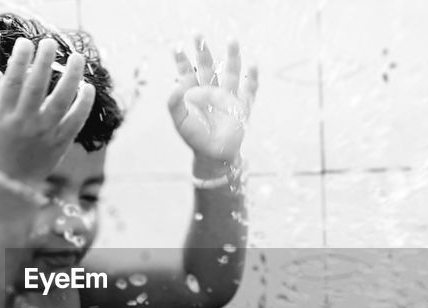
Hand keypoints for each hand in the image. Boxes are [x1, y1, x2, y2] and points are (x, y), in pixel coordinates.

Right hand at [0, 38, 95, 184]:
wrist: (12, 179)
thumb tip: (0, 70)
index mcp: (3, 114)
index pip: (12, 81)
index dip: (19, 60)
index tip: (26, 42)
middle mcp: (23, 122)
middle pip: (36, 87)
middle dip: (44, 61)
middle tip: (50, 43)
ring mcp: (43, 133)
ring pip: (60, 100)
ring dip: (71, 77)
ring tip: (77, 58)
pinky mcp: (60, 142)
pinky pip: (75, 120)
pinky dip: (83, 103)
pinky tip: (88, 87)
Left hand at [168, 36, 258, 165]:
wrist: (214, 155)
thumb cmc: (196, 139)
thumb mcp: (180, 122)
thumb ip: (174, 105)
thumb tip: (174, 85)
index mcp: (195, 94)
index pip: (188, 72)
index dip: (182, 60)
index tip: (176, 46)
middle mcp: (212, 91)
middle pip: (208, 66)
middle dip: (203, 50)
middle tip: (198, 33)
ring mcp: (228, 97)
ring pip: (230, 72)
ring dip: (232, 56)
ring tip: (232, 39)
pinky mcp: (242, 107)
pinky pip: (249, 90)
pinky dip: (252, 78)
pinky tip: (253, 65)